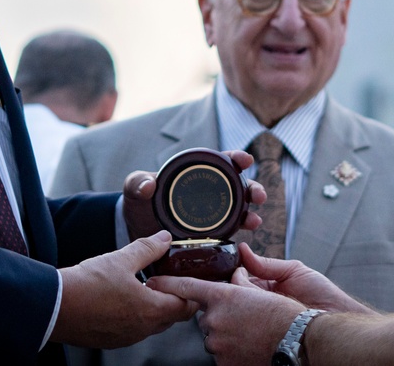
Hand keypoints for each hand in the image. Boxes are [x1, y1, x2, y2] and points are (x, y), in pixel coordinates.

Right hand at [51, 231, 197, 348]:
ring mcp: (126, 338)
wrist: (54, 307)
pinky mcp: (111, 340)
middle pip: (171, 316)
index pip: (186, 306)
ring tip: (143, 286)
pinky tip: (123, 298)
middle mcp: (142, 329)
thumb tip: (164, 239)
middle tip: (165, 279)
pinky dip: (136, 315)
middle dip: (173, 298)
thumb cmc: (87, 285)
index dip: (189, 291)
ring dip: (154, 307)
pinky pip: (133, 329)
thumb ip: (148, 249)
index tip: (183, 277)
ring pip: (152, 324)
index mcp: (151, 310)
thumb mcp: (122, 259)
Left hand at [122, 150, 266, 240]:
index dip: (236, 157)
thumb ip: (137, 183)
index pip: (220, 161)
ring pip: (240, 209)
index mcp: (195, 173)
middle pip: (238, 186)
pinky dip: (242, 232)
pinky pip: (231, 231)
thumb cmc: (138, 203)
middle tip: (259, 196)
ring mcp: (213, 213)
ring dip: (252, 213)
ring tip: (255, 221)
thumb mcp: (134, 189)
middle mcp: (209, 192)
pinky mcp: (213, 233)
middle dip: (252, 189)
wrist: (137, 232)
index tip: (245, 159)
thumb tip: (148, 185)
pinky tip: (247, 235)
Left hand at [147, 266, 304, 365]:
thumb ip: (240, 284)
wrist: (298, 341)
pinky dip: (232, 351)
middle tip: (242, 319)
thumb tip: (235, 279)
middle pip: (206, 317)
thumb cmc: (284, 315)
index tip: (152, 283)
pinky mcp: (223, 363)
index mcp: (222, 297)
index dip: (167, 284)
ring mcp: (218, 343)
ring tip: (249, 334)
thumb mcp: (260, 290)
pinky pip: (222, 355)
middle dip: (219, 317)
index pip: (187, 287)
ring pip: (214, 337)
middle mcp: (215, 320)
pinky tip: (249, 347)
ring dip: (226, 335)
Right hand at [239, 243, 376, 314]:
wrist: (335, 315)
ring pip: (240, 309)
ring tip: (248, 298)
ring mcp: (261, 318)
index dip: (235, 274)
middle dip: (236, 288)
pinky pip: (250, 324)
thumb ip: (267, 264)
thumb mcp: (293, 270)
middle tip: (239, 284)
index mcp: (265, 287)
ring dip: (241, 302)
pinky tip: (252, 311)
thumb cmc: (320, 293)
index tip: (235, 270)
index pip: (240, 280)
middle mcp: (261, 303)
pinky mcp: (264, 332)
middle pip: (237, 294)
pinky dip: (248, 316)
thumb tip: (243, 250)